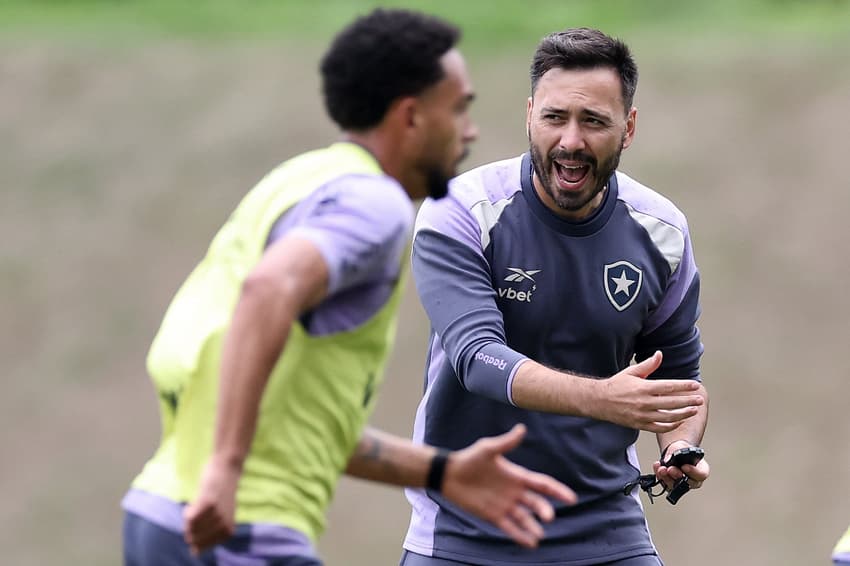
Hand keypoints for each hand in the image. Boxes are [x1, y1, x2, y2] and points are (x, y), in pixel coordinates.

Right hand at [183, 458, 240, 554]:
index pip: (203, 546)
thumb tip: (194, 553)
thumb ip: (209, 534)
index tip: (200, 522)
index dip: (195, 536)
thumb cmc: (220, 493)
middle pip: (195, 538)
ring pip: (191, 528)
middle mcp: (224, 524)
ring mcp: (217, 514)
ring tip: (194, 508)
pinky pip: (190, 518)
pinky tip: (190, 506)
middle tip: (195, 514)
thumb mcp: (219, 517)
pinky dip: (187, 513)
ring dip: (188, 519)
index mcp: (228, 530)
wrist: (227, 468)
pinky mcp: (209, 502)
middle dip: (189, 529)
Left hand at [441, 424, 576, 548]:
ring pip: (524, 518)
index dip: (557, 491)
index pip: (541, 484)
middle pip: (535, 503)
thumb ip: (506, 442)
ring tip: (539, 536)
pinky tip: (530, 543)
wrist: (449, 474)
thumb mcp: (487, 449)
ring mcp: (504, 504)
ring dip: (532, 527)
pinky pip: (509, 527)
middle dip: (543, 510)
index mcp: (517, 476)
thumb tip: (522, 429)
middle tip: (548, 517)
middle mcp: (514, 492)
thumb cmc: (469, 459)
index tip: (571, 498)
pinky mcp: (493, 515)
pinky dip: (519, 535)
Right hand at [594, 351, 704, 432]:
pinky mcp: (639, 424)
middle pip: (672, 403)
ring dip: (683, 414)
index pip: (669, 387)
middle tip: (700, 399)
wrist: (599, 401)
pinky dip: (670, 426)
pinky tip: (678, 421)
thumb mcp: (631, 372)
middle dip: (688, 401)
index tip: (695, 385)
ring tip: (693, 410)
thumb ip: (648, 365)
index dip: (684, 386)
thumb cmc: (616, 385)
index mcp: (643, 387)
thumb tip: (660, 354)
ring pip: (668, 417)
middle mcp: (644, 402)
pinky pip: (659, 428)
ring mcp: (642, 415)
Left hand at [652, 440, 709, 491]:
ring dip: (666, 477)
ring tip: (661, 469)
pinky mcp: (671, 485)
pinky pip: (665, 484)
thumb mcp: (680, 446)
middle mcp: (693, 480)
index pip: (701, 474)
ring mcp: (682, 484)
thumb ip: (676, 451)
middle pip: (688, 483)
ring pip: (675, 486)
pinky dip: (660, 476)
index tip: (684, 467)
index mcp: (701, 469)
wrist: (674, 453)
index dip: (693, 472)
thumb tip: (668, 460)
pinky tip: (657, 468)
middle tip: (670, 469)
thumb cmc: (682, 450)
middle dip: (677, 475)